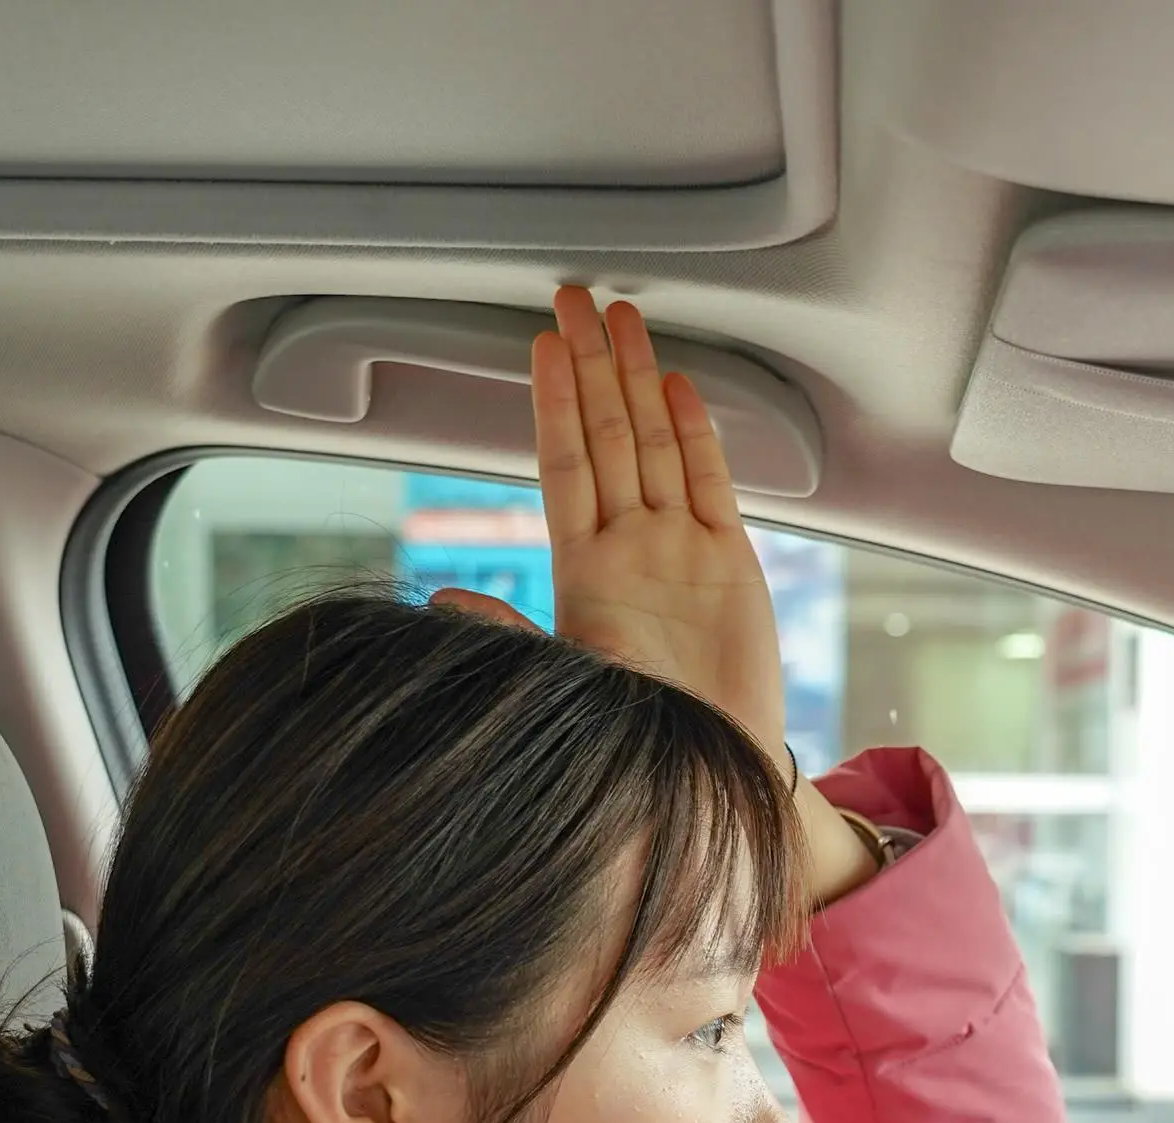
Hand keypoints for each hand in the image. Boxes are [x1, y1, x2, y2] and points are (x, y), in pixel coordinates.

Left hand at [433, 285, 877, 907]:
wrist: (710, 773)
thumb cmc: (635, 737)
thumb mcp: (564, 684)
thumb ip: (512, 636)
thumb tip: (441, 606)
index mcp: (585, 570)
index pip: (565, 464)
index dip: (556, 403)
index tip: (543, 346)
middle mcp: (631, 546)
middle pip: (609, 434)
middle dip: (593, 364)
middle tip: (579, 298)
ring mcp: (681, 548)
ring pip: (656, 444)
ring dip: (639, 380)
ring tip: (624, 319)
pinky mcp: (732, 562)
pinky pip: (711, 482)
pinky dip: (697, 434)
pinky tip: (679, 387)